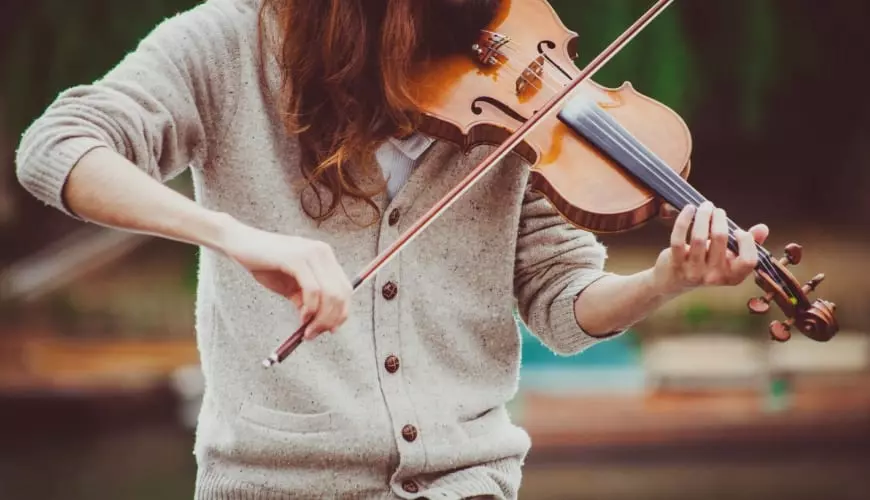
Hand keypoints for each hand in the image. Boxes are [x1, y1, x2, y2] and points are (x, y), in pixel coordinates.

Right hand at [218, 220, 352, 340]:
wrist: (239, 243)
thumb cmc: (264, 263)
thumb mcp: (290, 285)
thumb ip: (306, 299)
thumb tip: (318, 322)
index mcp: (324, 257)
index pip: (346, 288)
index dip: (342, 312)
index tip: (330, 330)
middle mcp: (322, 252)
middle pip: (341, 293)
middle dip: (331, 319)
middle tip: (315, 334)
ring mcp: (311, 254)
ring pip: (330, 294)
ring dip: (321, 318)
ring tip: (307, 330)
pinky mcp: (297, 259)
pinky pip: (313, 290)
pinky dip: (310, 308)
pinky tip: (302, 317)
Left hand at [653, 201, 768, 295]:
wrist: (674, 280)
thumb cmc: (707, 262)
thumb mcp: (729, 256)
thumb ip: (748, 243)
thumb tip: (763, 228)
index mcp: (733, 276)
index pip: (749, 261)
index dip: (747, 242)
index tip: (738, 230)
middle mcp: (714, 277)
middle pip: (721, 240)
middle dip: (719, 219)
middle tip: (716, 210)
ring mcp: (694, 271)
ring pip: (699, 237)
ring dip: (703, 216)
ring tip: (705, 206)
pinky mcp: (676, 264)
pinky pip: (678, 239)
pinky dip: (684, 221)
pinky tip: (689, 209)